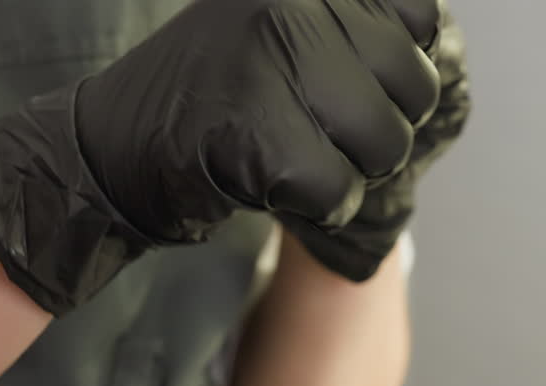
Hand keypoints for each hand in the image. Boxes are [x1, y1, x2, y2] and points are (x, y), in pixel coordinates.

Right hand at [0, 0, 442, 314]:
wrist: (112, 150)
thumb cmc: (205, 98)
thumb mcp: (275, 27)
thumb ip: (346, 25)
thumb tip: (433, 39)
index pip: (417, 19)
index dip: (396, 72)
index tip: (347, 89)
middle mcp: (289, 7)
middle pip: (412, 88)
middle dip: (376, 133)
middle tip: (314, 136)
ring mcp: (270, 67)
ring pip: (383, 144)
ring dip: (347, 173)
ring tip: (290, 159)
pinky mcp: (258, 138)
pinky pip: (338, 191)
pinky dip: (315, 206)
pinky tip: (269, 186)